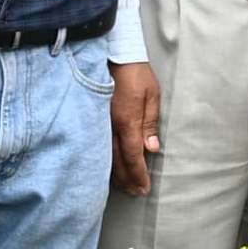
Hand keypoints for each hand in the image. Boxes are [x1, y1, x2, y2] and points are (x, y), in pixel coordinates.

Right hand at [111, 62, 162, 194]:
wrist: (113, 55)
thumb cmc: (136, 74)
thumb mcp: (152, 96)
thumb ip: (151, 124)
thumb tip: (151, 149)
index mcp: (128, 121)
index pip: (134, 156)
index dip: (139, 175)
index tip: (144, 188)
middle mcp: (111, 126)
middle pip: (118, 162)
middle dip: (128, 180)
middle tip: (136, 192)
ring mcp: (100, 124)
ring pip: (106, 157)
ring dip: (116, 174)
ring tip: (125, 186)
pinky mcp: (95, 120)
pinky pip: (100, 146)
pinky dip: (106, 161)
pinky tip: (110, 168)